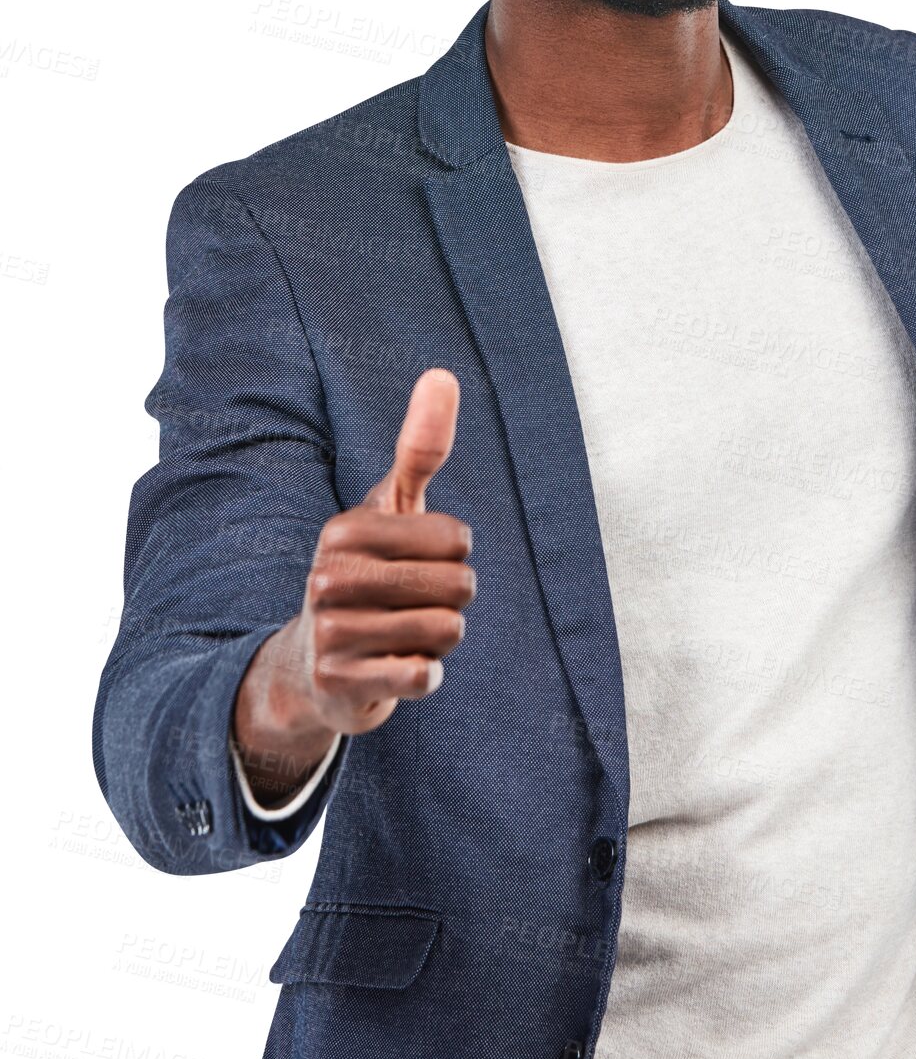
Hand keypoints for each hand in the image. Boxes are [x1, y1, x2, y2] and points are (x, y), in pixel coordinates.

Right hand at [233, 368, 473, 795]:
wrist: (313, 665)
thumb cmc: (368, 572)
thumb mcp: (392, 507)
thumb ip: (421, 446)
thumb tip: (443, 374)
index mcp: (344, 529)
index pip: (458, 539)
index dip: (454, 556)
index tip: (416, 563)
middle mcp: (327, 578)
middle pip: (458, 587)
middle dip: (452, 601)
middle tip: (411, 605)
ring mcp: (329, 633)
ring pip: (446, 633)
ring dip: (439, 640)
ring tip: (401, 635)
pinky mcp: (338, 685)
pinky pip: (423, 677)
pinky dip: (426, 676)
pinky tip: (398, 668)